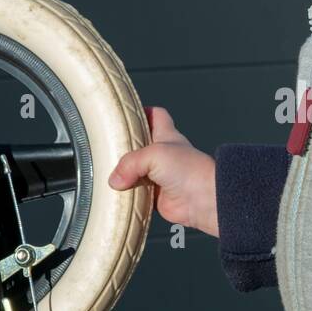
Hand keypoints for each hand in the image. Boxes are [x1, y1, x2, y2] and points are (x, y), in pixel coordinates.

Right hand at [108, 105, 218, 236]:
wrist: (204, 198)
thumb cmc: (188, 169)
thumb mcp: (154, 154)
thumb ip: (130, 164)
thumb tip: (115, 180)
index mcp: (166, 136)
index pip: (156, 116)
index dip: (143, 112)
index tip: (125, 114)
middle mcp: (163, 154)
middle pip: (140, 145)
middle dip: (125, 146)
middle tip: (107, 148)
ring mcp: (159, 175)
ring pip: (135, 170)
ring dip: (124, 174)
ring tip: (107, 172)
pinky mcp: (156, 195)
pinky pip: (136, 192)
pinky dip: (127, 194)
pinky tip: (116, 193)